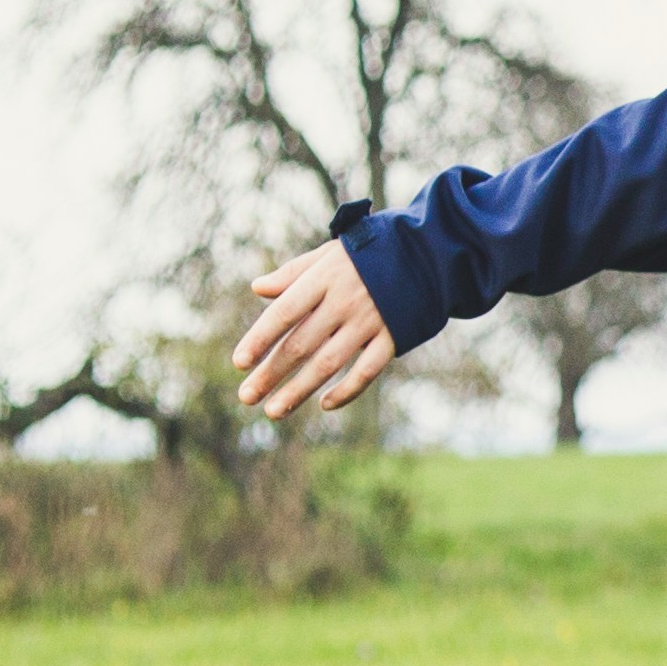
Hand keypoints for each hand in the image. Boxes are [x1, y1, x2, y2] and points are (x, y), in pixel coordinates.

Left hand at [233, 244, 397, 420]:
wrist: (426, 254)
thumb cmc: (368, 255)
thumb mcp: (329, 254)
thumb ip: (293, 272)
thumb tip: (258, 288)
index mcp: (324, 279)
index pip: (284, 313)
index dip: (260, 339)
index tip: (239, 363)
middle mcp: (345, 303)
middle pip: (301, 344)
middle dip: (271, 373)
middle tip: (247, 397)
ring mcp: (371, 322)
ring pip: (329, 363)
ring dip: (299, 390)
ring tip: (274, 410)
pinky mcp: (394, 337)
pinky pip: (368, 370)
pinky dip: (347, 390)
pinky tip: (325, 404)